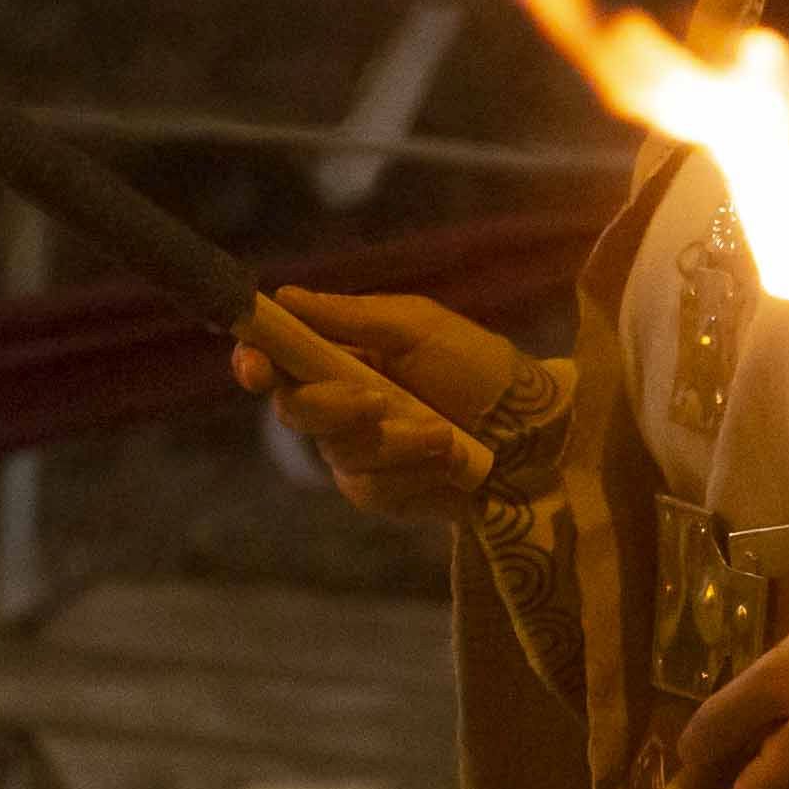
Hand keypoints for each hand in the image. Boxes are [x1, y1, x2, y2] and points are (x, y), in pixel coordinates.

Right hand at [228, 287, 518, 521]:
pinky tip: (448, 460)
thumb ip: (350, 316)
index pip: (277, 359)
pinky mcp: (378, 492)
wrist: (534, 430)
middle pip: (293, 410)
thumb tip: (284, 296)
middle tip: (376, 402)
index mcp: (342, 356)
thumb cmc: (480, 368)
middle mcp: (339, 405)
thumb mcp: (420, 327)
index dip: (254, 361)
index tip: (254, 365)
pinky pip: (369, 486)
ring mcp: (355, 452)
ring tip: (445, 433)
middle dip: (334, 406)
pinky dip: (412, 470)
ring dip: (395, 441)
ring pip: (337, 450)